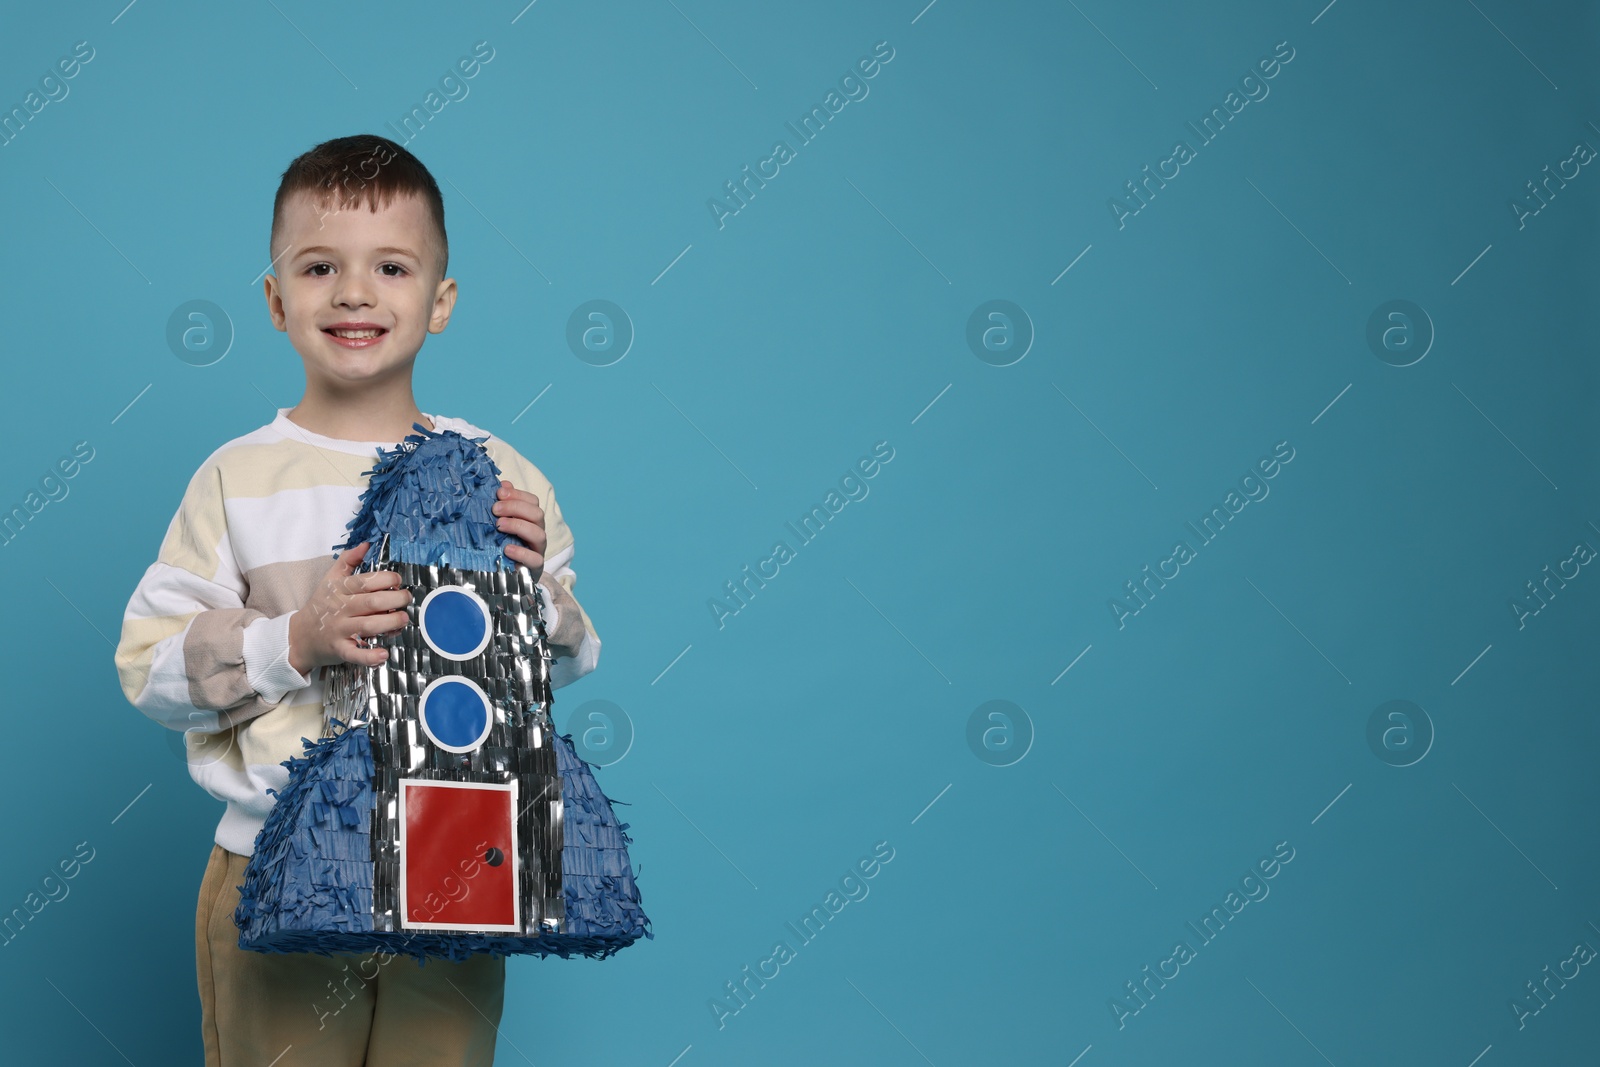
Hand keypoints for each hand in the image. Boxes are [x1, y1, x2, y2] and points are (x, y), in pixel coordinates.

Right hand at [287, 542, 411, 674]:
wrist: (300, 636)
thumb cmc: (321, 606)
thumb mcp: (330, 580)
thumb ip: (348, 560)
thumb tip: (366, 544)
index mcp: (339, 590)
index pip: (366, 581)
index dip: (387, 579)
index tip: (398, 580)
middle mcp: (340, 609)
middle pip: (372, 603)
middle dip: (396, 599)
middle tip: (406, 599)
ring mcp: (340, 630)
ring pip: (369, 626)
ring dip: (390, 623)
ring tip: (403, 619)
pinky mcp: (340, 649)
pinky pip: (355, 654)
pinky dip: (370, 656)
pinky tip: (384, 654)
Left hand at [493, 479, 546, 580]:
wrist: (508, 577)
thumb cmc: (503, 545)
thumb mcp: (501, 523)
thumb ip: (503, 505)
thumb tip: (502, 484)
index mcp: (531, 519)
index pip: (532, 501)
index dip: (517, 494)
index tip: (498, 493)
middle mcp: (538, 532)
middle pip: (537, 514)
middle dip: (515, 508)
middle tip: (494, 509)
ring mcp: (538, 549)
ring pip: (539, 533)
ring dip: (518, 525)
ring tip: (499, 525)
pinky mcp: (535, 567)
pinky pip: (535, 558)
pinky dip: (521, 552)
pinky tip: (507, 549)